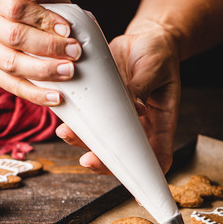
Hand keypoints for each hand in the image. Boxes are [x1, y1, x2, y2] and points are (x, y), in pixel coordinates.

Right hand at [0, 0, 79, 105]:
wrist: (30, 26)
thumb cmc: (42, 8)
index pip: (16, 9)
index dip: (43, 20)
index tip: (68, 30)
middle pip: (14, 37)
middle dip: (48, 47)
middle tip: (76, 53)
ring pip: (12, 64)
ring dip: (44, 71)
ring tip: (69, 72)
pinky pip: (12, 86)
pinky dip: (36, 94)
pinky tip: (56, 97)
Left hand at [56, 20, 180, 173]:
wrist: (146, 37)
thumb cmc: (159, 53)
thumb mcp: (155, 67)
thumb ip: (142, 87)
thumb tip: (135, 108)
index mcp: (161, 121)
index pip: (159, 156)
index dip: (149, 174)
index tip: (135, 186)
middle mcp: (139, 124)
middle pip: (123, 154)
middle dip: (104, 161)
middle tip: (87, 159)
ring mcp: (119, 116)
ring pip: (101, 139)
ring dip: (83, 141)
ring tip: (66, 132)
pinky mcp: (103, 103)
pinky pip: (89, 117)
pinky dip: (75, 120)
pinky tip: (62, 116)